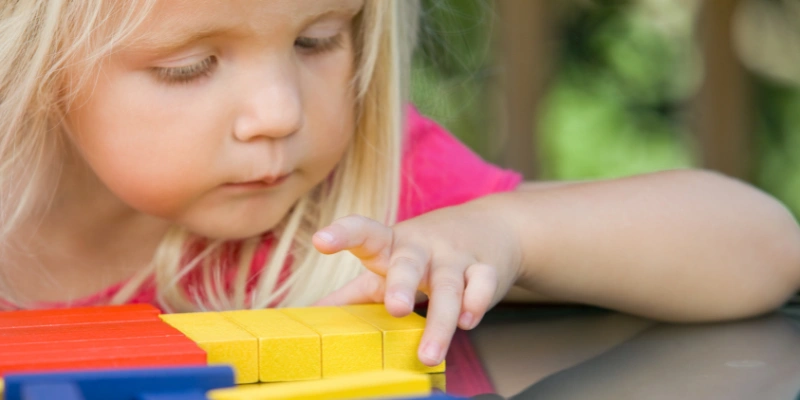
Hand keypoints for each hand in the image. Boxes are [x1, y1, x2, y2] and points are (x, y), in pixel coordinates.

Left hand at [311, 204, 521, 365]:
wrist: (493, 224)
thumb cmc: (426, 252)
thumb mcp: (389, 263)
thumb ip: (353, 291)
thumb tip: (314, 312)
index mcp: (391, 244)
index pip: (364, 232)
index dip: (342, 234)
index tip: (320, 241)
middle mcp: (421, 247)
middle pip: (410, 263)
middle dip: (402, 285)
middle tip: (395, 308)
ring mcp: (454, 256)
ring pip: (449, 285)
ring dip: (440, 321)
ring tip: (428, 353)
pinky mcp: (486, 267)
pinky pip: (483, 284)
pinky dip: (477, 303)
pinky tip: (468, 322)